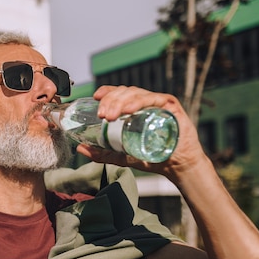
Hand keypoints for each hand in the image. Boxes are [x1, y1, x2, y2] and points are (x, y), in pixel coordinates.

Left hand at [75, 85, 207, 180]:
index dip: (107, 91)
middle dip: (111, 100)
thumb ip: (103, 153)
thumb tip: (80, 148)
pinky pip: (153, 99)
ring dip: (121, 102)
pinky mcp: (171, 106)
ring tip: (111, 116)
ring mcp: (159, 102)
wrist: (177, 167)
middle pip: (125, 92)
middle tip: (102, 115)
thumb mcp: (122, 155)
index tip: (95, 97)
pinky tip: (129, 110)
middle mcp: (146, 102)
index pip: (119, 93)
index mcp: (135, 108)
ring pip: (136, 93)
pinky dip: (139, 102)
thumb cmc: (152, 157)